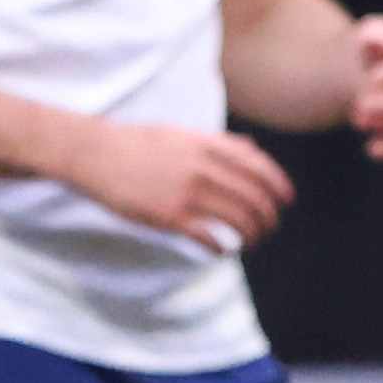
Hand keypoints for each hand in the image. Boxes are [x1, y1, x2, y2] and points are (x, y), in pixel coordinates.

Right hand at [66, 120, 293, 249]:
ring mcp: (187, 193)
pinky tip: (221, 249)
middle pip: (254, 197)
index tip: (287, 200)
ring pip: (238, 219)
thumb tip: (253, 149)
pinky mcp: (169, 216)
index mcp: (209, 146)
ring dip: (251, 233)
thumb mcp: (183, 133)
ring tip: (250, 240)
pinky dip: (221, 246)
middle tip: (269, 226)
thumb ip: (220, 142)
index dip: (280, 186)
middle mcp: (203, 168)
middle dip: (268, 216)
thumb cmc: (138, 144)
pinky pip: (208, 236)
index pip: (260, 168)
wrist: (95, 154)